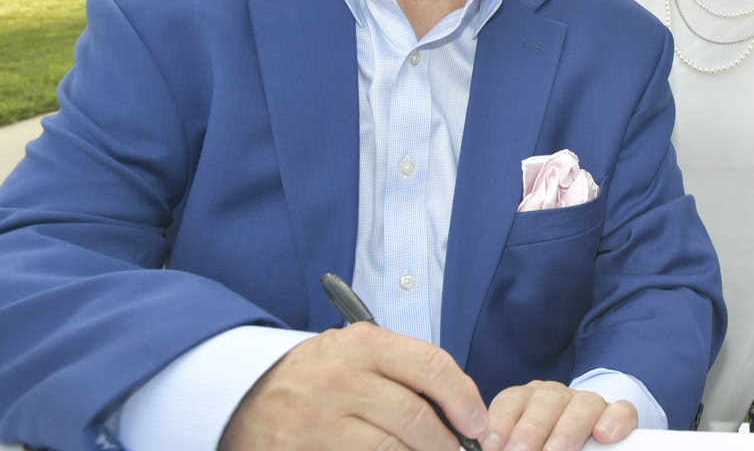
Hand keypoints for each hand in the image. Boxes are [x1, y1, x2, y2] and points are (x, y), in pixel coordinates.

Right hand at [219, 322, 488, 450]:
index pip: (431, 367)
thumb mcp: (357, 351)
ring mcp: (318, 420)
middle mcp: (340, 379)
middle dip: (446, 443)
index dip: (464, 399)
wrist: (245, 393)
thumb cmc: (318, 373)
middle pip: (415, 418)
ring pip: (391, 450)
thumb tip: (462, 405)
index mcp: (362, 344)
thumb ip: (405, 369)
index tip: (478, 424)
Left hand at [484, 381, 636, 450]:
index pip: (511, 402)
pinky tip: (603, 436)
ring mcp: (588, 403)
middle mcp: (556, 397)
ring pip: (582, 404)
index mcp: (528, 400)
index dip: (500, 423)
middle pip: (544, 402)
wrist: (590, 435)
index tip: (492, 446)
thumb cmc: (542, 443)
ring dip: (567, 430)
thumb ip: (511, 444)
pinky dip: (613, 421)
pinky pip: (620, 410)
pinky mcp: (618, 413)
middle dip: (530, 431)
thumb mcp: (527, 442)